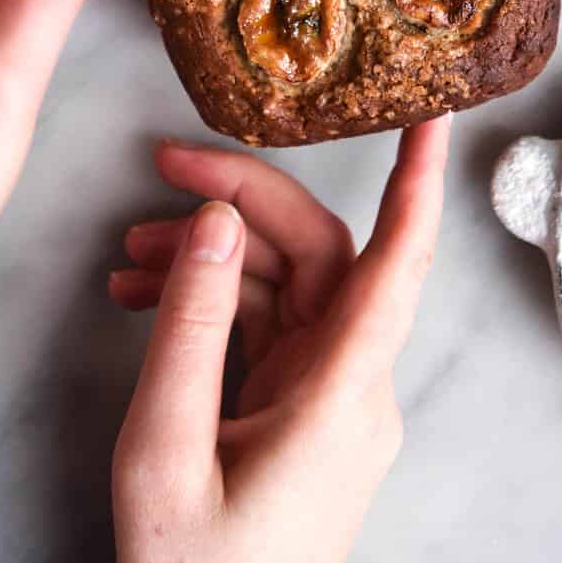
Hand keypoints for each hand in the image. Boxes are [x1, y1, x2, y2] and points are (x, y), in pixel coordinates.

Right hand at [110, 117, 450, 562]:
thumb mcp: (166, 449)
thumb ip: (191, 327)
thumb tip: (220, 220)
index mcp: (342, 395)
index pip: (397, 264)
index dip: (418, 182)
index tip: (434, 114)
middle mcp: (352, 388)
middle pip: (317, 254)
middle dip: (244, 199)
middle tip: (165, 165)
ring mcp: (328, 401)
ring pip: (285, 286)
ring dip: (211, 255)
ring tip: (127, 252)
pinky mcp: (299, 413)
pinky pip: (266, 328)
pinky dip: (210, 303)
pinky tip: (141, 294)